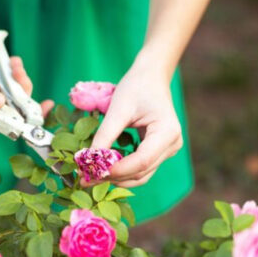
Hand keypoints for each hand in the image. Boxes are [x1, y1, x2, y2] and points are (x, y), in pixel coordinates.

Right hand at [0, 57, 52, 131]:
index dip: (29, 116)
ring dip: (14, 80)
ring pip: (6, 98)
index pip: (8, 124)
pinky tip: (9, 64)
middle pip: (10, 109)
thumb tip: (1, 103)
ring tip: (14, 62)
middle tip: (18, 67)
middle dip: (20, 89)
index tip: (47, 106)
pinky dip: (5, 78)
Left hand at [89, 64, 182, 187]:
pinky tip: (105, 168)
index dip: (117, 170)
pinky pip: (142, 168)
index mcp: (167, 132)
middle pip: (142, 172)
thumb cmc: (137, 87)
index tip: (92, 172)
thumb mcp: (118, 108)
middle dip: (114, 177)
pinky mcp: (161, 152)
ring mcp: (168, 150)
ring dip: (117, 178)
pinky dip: (123, 171)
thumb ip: (105, 134)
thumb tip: (88, 159)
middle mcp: (172, 145)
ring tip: (92, 176)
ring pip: (142, 175)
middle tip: (85, 178)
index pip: (142, 161)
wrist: (151, 78)